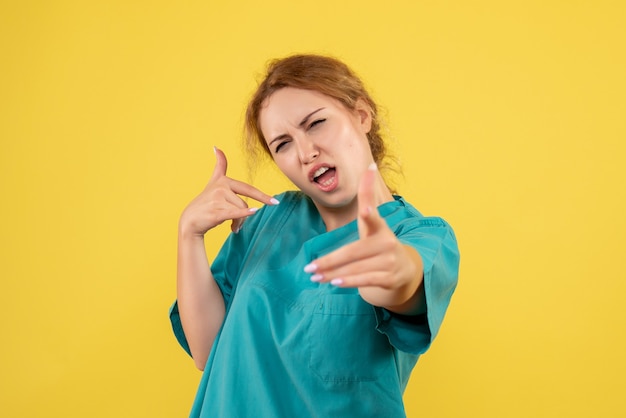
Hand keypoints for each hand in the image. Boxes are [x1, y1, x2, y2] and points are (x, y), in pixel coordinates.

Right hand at [179, 147, 278, 235]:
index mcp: (223, 181)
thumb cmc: (205, 202)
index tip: (274, 200)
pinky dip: (245, 214)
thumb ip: (219, 166)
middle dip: (260, 203)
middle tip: (275, 204)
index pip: (246, 188)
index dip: (260, 193)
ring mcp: (218, 199)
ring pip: (241, 210)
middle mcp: (220, 187)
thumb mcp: (213, 181)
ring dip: (240, 221)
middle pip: (246, 200)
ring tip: (235, 227)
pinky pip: (235, 213)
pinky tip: (254, 212)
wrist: (190, 220)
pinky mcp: (216, 211)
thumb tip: (217, 147)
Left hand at [304, 164, 422, 309]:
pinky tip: (333, 283)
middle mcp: (386, 243)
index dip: (369, 213)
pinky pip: (364, 280)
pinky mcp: (388, 278)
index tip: (364, 210)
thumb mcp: (373, 219)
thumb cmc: (380, 240)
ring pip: (355, 268)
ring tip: (314, 276)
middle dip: (329, 261)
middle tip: (309, 267)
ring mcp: (389, 262)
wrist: (405, 268)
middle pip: (353, 252)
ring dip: (332, 274)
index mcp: (379, 227)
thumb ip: (367, 196)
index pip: (373, 218)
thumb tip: (370, 165)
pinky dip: (348, 282)